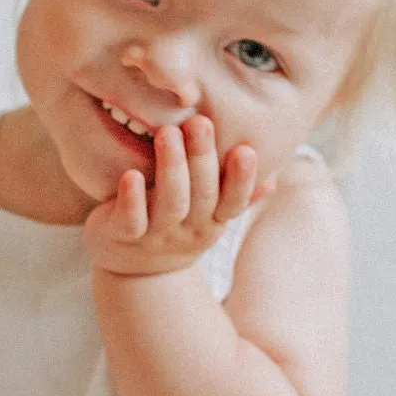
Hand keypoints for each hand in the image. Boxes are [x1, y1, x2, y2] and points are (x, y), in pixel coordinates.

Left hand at [81, 114, 276, 275]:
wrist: (134, 273)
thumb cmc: (176, 227)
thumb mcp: (209, 216)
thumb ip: (236, 196)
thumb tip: (272, 178)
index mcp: (212, 221)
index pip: (233, 201)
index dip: (241, 179)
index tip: (246, 150)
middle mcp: (188, 230)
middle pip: (202, 195)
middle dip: (201, 158)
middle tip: (199, 122)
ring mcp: (156, 236)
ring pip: (170, 204)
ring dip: (171, 168)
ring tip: (167, 134)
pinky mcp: (123, 237)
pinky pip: (130, 221)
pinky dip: (132, 199)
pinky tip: (131, 175)